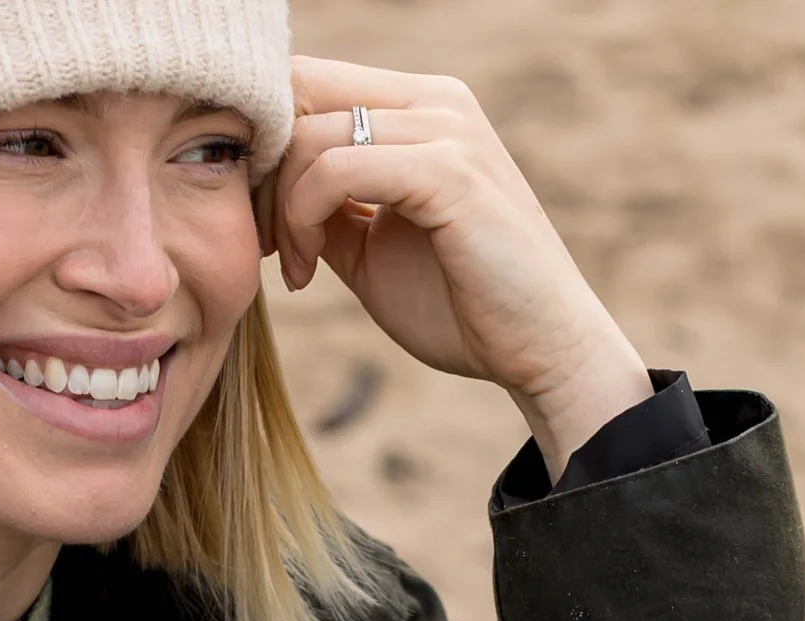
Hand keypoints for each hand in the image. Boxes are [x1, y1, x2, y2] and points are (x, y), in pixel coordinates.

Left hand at [271, 61, 653, 479]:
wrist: (543, 354)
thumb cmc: (466, 309)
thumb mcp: (373, 249)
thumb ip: (328, 207)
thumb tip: (266, 189)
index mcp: (421, 108)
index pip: (310, 83)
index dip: (265, 146)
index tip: (261, 224)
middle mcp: (434, 100)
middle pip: (300, 93)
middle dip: (263, 172)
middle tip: (265, 247)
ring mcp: (445, 128)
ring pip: (311, 135)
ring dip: (282, 209)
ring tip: (296, 269)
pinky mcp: (448, 169)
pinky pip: (337, 170)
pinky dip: (305, 219)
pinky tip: (311, 272)